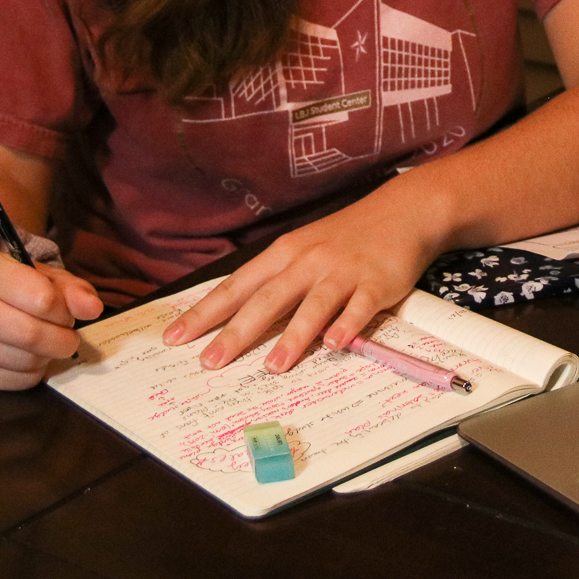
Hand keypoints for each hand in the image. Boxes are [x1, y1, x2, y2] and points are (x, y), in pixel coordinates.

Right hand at [0, 253, 104, 389]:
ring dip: (47, 356)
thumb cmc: (21, 288)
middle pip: (31, 335)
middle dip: (62, 340)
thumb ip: (74, 290)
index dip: (64, 311)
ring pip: (23, 361)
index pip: (42, 299)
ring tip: (47, 344)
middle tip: (68, 337)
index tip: (66, 314)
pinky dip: (33, 373)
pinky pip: (14, 381)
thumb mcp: (49, 279)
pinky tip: (30, 357)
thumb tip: (93, 309)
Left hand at [161, 186, 440, 373]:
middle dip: (236, 332)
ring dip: (292, 336)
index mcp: (284, 254)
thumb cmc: (346, 236)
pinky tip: (336, 345)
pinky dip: (348, 325)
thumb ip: (276, 281)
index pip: (237, 286)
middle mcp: (309, 261)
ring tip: (273, 367)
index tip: (175, 338)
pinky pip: (360, 307)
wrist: (403, 211)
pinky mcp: (377, 282)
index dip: (206, 313)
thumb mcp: (304, 248)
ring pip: (312, 305)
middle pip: (267, 299)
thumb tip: (237, 317)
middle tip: (210, 362)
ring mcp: (343, 272)